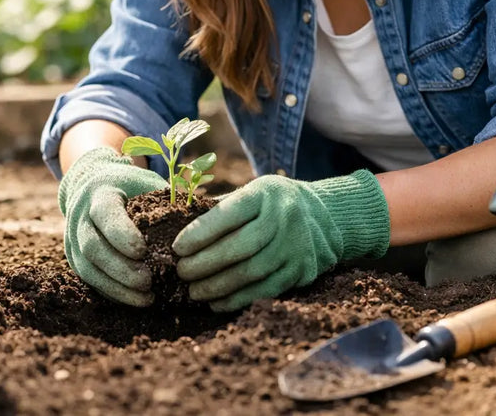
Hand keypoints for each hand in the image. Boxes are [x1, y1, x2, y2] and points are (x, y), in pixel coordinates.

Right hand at [58, 147, 166, 305]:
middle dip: (120, 268)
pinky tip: (136, 300)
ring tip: (146, 298)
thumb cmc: (131, 185)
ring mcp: (73, 239)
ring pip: (88, 269)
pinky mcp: (75, 259)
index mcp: (100, 192)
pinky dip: (113, 293)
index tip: (143, 251)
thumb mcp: (147, 183)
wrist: (94, 185)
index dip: (121, 234)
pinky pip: (91, 281)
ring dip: (117, 288)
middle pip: (92, 246)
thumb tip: (204, 218)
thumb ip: (167, 200)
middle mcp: (80, 216)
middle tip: (148, 282)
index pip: (105, 213)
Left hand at [172, 170, 389, 311]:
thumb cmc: (268, 205)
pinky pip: (266, 289)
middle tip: (181, 273)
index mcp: (264, 193)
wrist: (322, 216)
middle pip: (241, 246)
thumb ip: (218, 210)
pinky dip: (237, 299)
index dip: (200, 232)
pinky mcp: (303, 269)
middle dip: (206, 263)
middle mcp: (285, 217)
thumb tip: (173, 228)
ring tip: (193, 291)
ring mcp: (297, 244)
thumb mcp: (249, 194)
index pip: (229, 213)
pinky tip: (216, 303)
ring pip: (253, 271)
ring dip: (218, 286)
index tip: (177, 247)